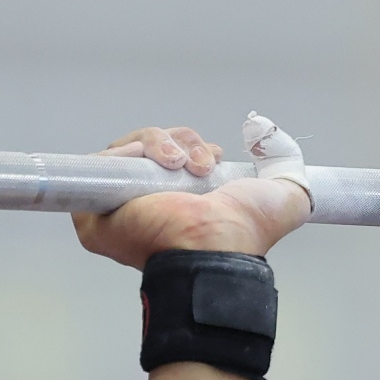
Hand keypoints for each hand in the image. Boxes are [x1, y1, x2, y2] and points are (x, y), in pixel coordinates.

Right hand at [72, 125, 310, 268]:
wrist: (212, 244)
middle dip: (182, 144)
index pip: (176, 157)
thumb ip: (287, 167)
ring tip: (182, 168)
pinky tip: (154, 167)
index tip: (214, 157)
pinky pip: (102, 160)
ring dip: (161, 145)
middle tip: (203, 165)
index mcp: (182, 207)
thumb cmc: (243, 233)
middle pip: (154, 147)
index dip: (192, 147)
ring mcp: (118, 206)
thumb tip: (272, 136)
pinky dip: (127, 152)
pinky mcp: (92, 207)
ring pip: (131, 148)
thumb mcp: (284, 197)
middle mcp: (148, 206)